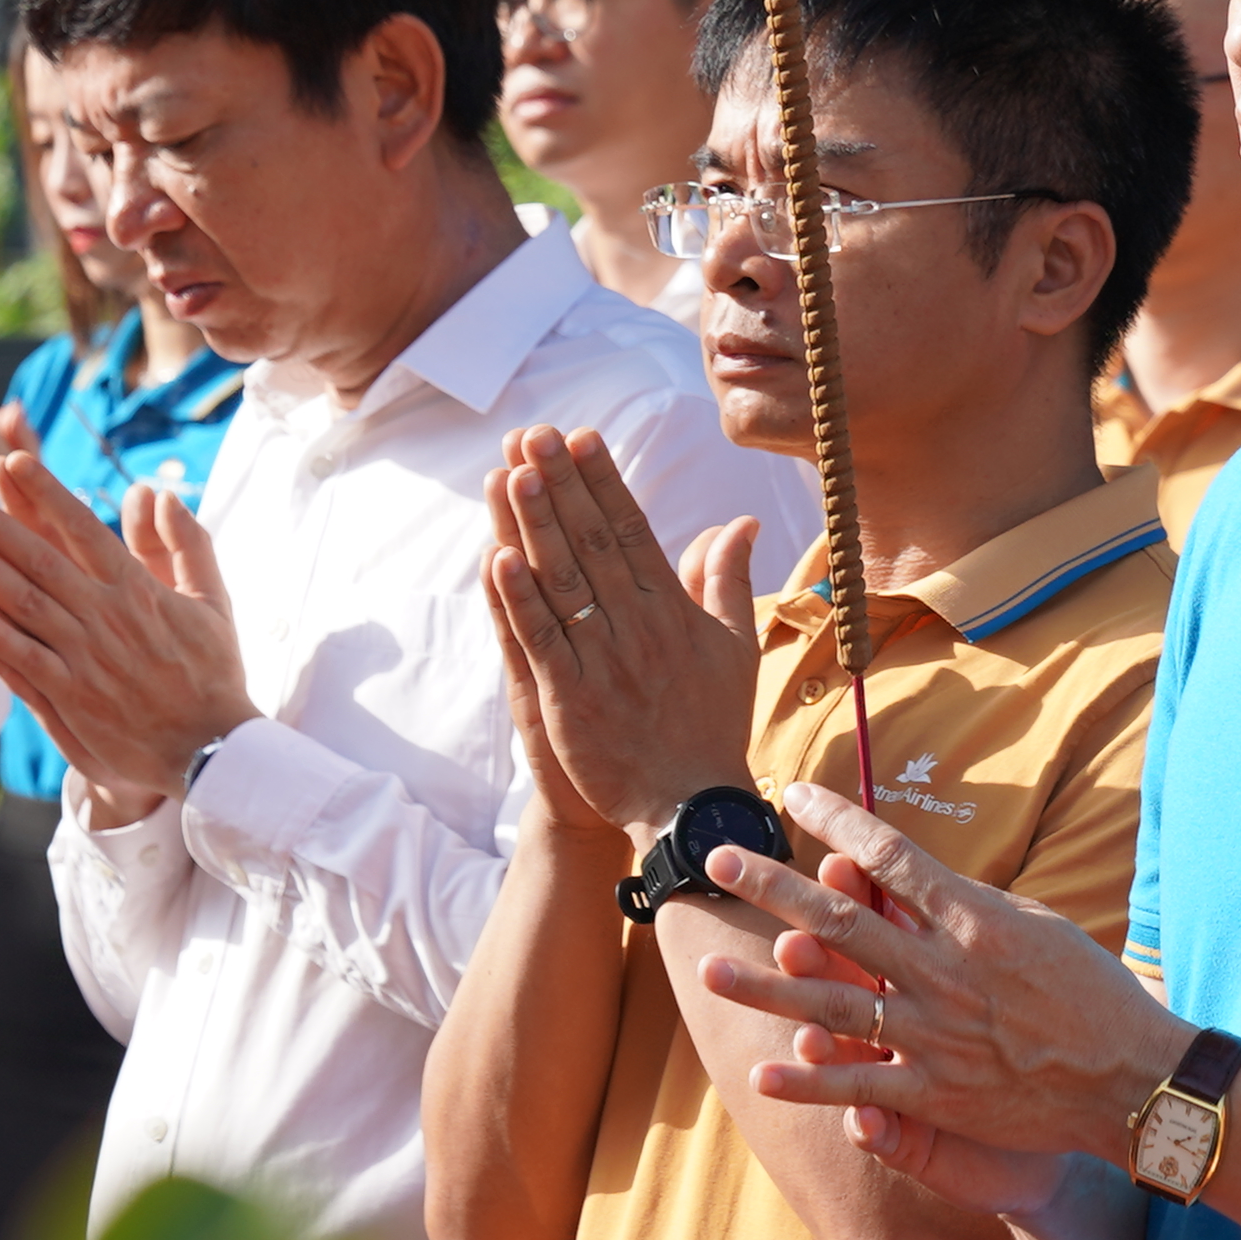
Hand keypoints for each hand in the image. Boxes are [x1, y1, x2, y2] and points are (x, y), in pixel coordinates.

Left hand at [0, 417, 252, 817]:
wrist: (210, 753)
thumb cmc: (211, 674)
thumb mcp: (212, 601)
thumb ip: (187, 544)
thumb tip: (161, 494)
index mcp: (138, 591)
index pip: (83, 529)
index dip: (45, 494)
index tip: (11, 463)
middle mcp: (104, 620)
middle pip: (38, 562)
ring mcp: (82, 662)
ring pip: (20, 608)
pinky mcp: (68, 702)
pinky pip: (19, 665)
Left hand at [482, 427, 766, 841]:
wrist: (691, 806)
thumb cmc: (712, 724)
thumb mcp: (735, 646)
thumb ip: (729, 578)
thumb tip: (742, 522)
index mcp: (673, 610)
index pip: (634, 529)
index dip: (604, 481)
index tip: (579, 435)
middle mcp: (638, 627)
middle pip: (593, 542)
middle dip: (561, 484)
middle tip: (533, 433)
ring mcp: (602, 662)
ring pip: (562, 582)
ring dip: (535, 525)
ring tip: (513, 472)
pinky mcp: (570, 700)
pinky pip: (540, 641)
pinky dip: (519, 600)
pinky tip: (498, 558)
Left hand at [691, 779, 1195, 1195]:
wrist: (1131, 1079)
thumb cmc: (1093, 993)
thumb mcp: (1037, 927)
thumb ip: (972, 907)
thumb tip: (919, 880)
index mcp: (971, 918)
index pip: (889, 855)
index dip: (836, 822)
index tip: (796, 795)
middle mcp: (942, 972)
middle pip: (840, 921)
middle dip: (773, 888)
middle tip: (720, 861)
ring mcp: (933, 1034)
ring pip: (830, 1005)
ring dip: (764, 987)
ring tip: (708, 969)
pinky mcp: (936, 1093)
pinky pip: (859, 1085)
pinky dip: (809, 1080)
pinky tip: (762, 1073)